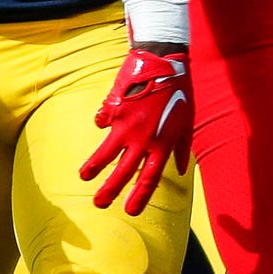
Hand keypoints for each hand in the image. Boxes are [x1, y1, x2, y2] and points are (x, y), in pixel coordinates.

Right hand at [79, 48, 192, 213]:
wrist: (163, 62)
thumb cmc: (180, 92)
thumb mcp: (187, 122)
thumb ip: (183, 148)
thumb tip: (182, 170)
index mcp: (163, 144)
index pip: (150, 179)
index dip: (139, 197)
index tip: (130, 211)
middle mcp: (144, 139)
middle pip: (124, 172)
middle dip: (110, 190)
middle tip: (99, 204)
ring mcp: (126, 125)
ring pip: (106, 153)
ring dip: (94, 167)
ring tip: (84, 178)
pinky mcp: (113, 109)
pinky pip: (103, 121)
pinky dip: (102, 122)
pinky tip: (103, 122)